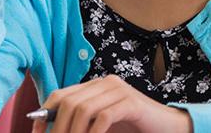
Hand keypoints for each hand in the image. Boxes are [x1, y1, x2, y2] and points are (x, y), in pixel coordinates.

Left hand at [33, 75, 191, 132]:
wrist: (167, 128)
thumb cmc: (131, 127)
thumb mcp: (99, 124)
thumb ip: (79, 121)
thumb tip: (46, 129)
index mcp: (96, 85)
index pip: (60, 95)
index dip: (43, 115)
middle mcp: (106, 83)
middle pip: (68, 102)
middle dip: (55, 128)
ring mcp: (120, 91)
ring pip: (83, 108)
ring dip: (72, 132)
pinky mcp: (132, 103)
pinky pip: (103, 116)